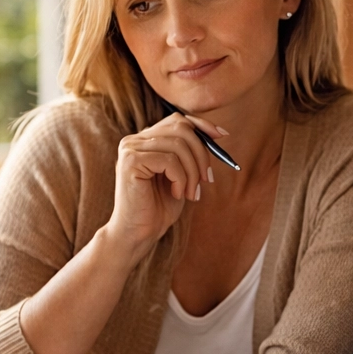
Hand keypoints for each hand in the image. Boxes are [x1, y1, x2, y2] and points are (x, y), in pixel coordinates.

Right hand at [103, 111, 226, 257]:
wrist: (138, 233)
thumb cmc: (159, 207)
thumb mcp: (181, 175)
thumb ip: (191, 153)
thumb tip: (216, 134)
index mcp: (146, 140)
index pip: (178, 120)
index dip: (202, 126)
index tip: (222, 137)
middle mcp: (135, 139)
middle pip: (181, 129)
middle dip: (201, 154)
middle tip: (206, 180)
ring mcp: (130, 148)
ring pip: (178, 146)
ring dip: (192, 172)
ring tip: (191, 193)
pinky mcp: (130, 161)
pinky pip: (169, 161)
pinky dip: (180, 179)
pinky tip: (177, 194)